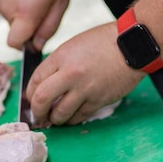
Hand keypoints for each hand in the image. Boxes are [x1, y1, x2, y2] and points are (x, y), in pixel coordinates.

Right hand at [0, 0, 69, 50]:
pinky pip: (8, 6)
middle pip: (16, 32)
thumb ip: (50, 26)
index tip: (36, 38)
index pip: (15, 44)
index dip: (26, 46)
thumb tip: (38, 45)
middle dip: (29, 27)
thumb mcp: (60, 0)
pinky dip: (17, 1)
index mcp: (25, 14)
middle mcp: (8, 10)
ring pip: (13, 19)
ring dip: (24, 13)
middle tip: (44, 6)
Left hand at [26, 22, 144, 124]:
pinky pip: (79, 116)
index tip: (31, 99)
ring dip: (54, 119)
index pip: (35, 80)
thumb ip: (58, 63)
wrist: (132, 45)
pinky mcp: (98, 100)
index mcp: (61, 56)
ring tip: (55, 118)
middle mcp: (70, 74)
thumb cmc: (104, 41)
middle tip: (38, 115)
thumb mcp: (74, 45)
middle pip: (42, 99)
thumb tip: (45, 83)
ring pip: (60, 113)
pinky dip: (72, 120)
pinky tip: (71, 117)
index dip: (30, 93)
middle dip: (37, 111)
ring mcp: (85, 89)